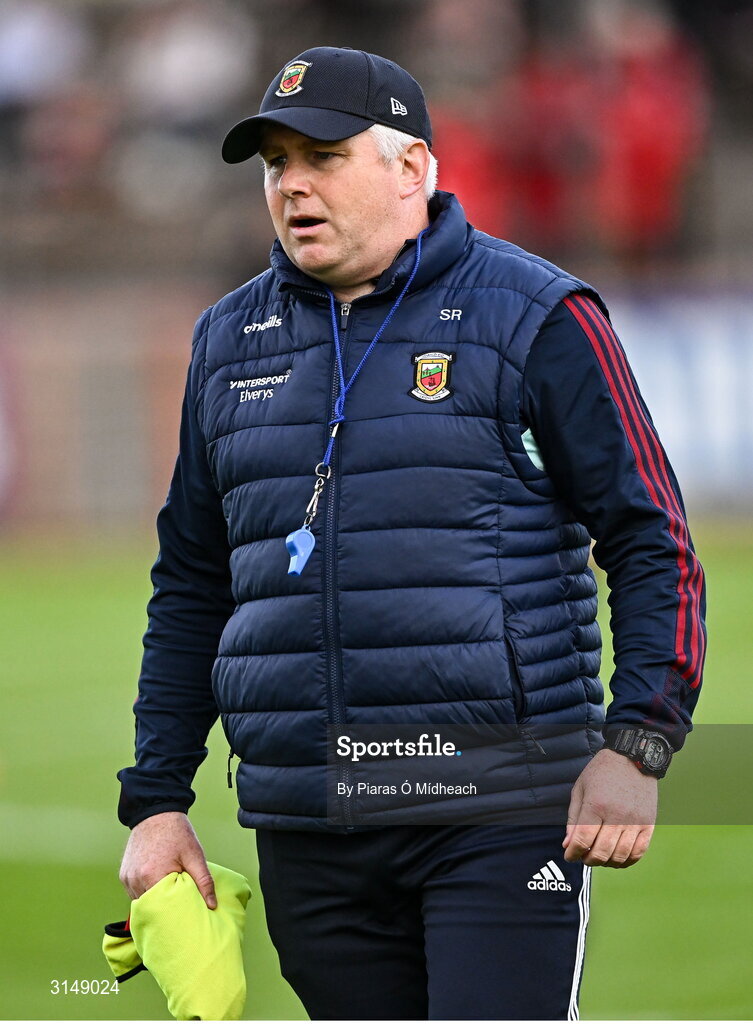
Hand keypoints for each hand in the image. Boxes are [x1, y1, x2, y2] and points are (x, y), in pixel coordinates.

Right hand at [119, 811, 216, 908]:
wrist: (156, 812)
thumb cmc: (177, 834)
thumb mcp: (195, 855)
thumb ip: (204, 881)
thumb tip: (212, 905)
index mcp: (152, 876)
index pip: (161, 909)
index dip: (173, 913)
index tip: (183, 916)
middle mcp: (135, 879)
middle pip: (150, 907)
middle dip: (163, 909)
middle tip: (177, 908)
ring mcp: (127, 877)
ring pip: (140, 900)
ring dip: (153, 900)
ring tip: (167, 895)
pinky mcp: (123, 874)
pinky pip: (134, 891)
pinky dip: (145, 891)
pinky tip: (156, 885)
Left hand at [563, 748, 656, 867]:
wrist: (633, 758)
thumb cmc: (602, 772)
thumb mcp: (580, 789)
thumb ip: (573, 819)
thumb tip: (568, 845)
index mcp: (596, 805)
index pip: (582, 840)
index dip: (573, 853)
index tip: (569, 855)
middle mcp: (616, 815)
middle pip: (601, 852)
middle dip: (588, 860)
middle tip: (583, 856)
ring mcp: (634, 821)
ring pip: (619, 856)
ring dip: (606, 863)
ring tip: (599, 857)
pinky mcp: (648, 824)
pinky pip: (638, 852)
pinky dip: (626, 861)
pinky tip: (617, 858)